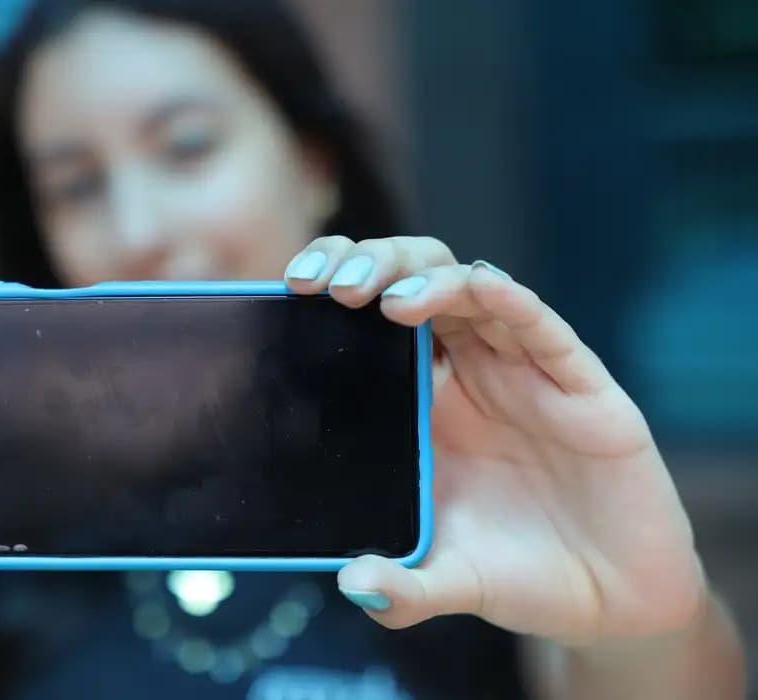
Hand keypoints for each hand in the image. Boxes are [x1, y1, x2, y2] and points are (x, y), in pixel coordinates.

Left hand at [284, 236, 704, 645]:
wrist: (612, 603)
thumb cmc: (520, 576)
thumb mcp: (449, 583)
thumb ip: (402, 588)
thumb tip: (351, 585)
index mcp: (423, 405)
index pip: (370, 321)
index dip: (336, 290)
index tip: (290, 291)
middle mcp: (468, 375)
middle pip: (413, 283)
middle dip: (369, 266)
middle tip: (326, 286)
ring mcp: (522, 373)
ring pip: (470, 289)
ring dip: (425, 278)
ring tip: (386, 300)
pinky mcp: (578, 385)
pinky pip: (540, 327)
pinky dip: (509, 299)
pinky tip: (479, 286)